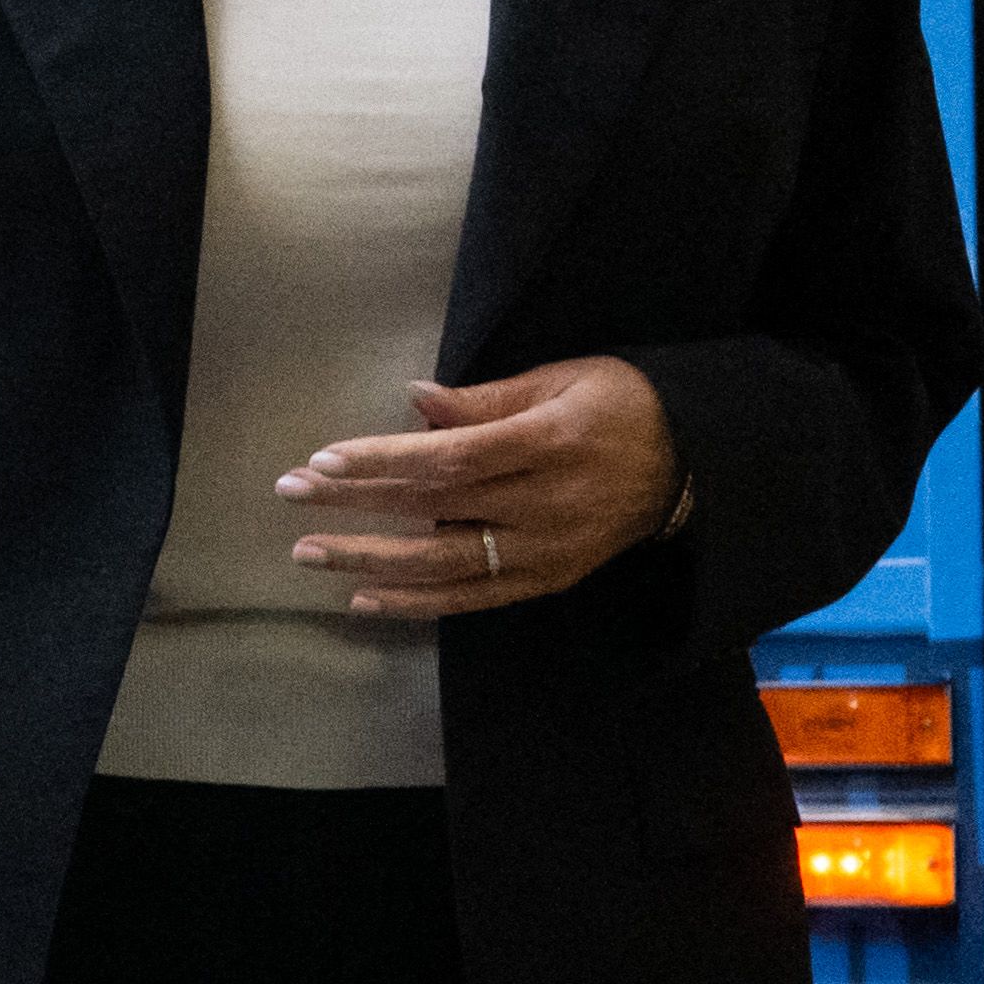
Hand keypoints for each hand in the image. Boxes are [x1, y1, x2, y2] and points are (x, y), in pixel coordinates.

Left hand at [275, 358, 683, 619]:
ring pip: (446, 566)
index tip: (326, 461)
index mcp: (550, 442)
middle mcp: (546, 504)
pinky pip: (473, 598)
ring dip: (372, 562)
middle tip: (293, 495)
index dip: (386, 461)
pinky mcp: (548, 580)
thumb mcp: (561, 381)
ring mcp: (547, 550)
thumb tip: (414, 399)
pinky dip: (417, 602)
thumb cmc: (620, 406)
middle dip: (357, 506)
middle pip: (436, 510)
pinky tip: (366, 595)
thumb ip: (485, 400)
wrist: (691, 465)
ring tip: (311, 553)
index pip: (453, 459)